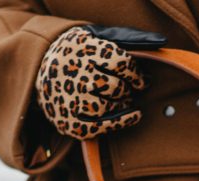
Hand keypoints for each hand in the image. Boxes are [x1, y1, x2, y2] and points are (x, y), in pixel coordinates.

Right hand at [35, 25, 165, 139]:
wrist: (37, 69)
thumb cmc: (77, 52)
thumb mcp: (96, 36)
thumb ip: (127, 38)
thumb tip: (161, 41)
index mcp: (82, 50)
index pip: (119, 63)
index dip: (136, 74)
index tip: (142, 80)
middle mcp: (75, 75)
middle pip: (114, 87)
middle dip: (128, 90)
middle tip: (132, 90)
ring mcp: (70, 99)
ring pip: (107, 106)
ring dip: (123, 104)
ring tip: (125, 99)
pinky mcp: (70, 121)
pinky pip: (100, 126)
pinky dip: (121, 122)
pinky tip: (134, 116)